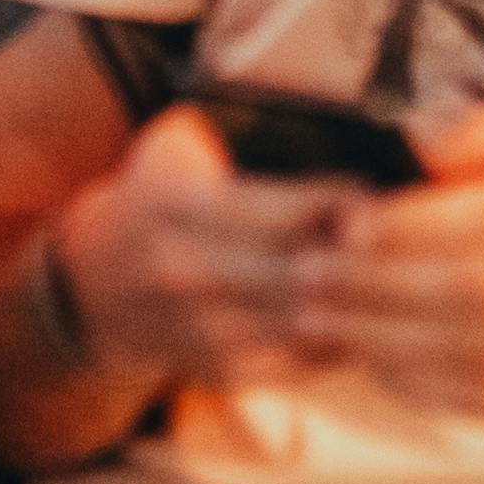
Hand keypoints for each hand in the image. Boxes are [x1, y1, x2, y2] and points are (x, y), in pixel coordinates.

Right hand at [52, 113, 357, 392]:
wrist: (90, 289)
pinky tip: (361, 320)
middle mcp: (184, 270)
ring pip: (301, 323)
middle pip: (295, 271)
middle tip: (393, 237)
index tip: (365, 187)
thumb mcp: (171, 147)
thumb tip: (313, 114)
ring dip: (352, 303)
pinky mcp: (218, 369)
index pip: (271, 208)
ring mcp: (201, 327)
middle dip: (353, 254)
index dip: (330, 199)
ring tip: (387, 278)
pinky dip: (335, 345)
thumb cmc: (152, 201)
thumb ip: (225, 127)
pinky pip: (295, 364)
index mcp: (173, 204)